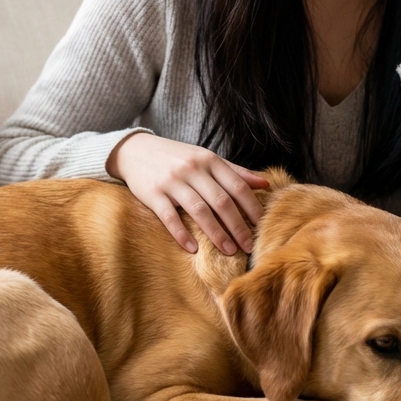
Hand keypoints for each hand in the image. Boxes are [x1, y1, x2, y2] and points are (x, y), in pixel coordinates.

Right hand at [105, 132, 268, 254]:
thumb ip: (234, 171)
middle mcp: (192, 169)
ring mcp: (172, 181)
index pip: (237, 186)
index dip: (252, 207)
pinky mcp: (153, 194)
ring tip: (229, 250)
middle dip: (238, 226)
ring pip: (199, 210)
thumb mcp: (205, 158)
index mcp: (209, 160)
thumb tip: (264, 184)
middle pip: (221, 201)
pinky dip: (182, 234)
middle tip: (249, 246)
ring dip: (216, 233)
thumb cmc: (177, 157)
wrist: (136, 150)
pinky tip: (193, 249)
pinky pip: (169, 217)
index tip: (263, 226)